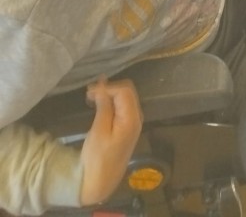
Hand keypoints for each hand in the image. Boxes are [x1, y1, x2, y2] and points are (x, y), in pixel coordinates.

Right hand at [79, 79, 142, 204]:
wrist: (100, 181)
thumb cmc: (98, 157)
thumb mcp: (98, 130)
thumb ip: (104, 106)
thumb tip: (103, 84)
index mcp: (132, 118)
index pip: (124, 90)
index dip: (107, 87)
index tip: (89, 92)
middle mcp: (137, 117)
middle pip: (127, 92)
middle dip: (109, 88)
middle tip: (89, 94)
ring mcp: (133, 122)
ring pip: (125, 98)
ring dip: (110, 94)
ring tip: (91, 98)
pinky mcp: (127, 127)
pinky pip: (123, 107)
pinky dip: (112, 102)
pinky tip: (100, 105)